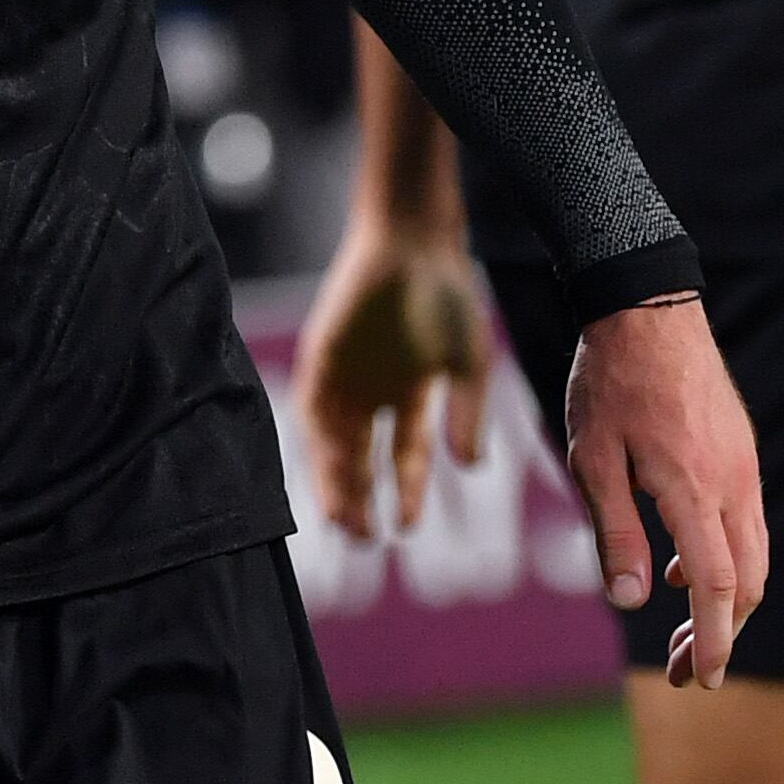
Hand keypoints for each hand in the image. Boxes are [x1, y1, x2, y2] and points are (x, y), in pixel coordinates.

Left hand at [294, 217, 494, 537]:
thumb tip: (470, 469)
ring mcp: (345, 377)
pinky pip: (313, 410)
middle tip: (363, 540)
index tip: (406, 530)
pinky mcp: (319, 358)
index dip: (404, 494)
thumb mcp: (467, 364)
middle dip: (362, 500)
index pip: (405, 458)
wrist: (412, 243)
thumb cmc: (447, 296)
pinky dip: (316, 444)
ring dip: (336, 482)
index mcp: (411, 396)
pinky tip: (327, 472)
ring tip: (344, 520)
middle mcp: (373, 394)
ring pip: (334, 444)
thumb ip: (466, 414)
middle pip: (362, 459)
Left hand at [559, 298, 769, 686]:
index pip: (719, 585)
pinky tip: (678, 571)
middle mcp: (732, 484)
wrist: (647, 309)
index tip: (705, 679)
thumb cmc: (610, 383)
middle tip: (689, 673)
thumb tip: (631, 602)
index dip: (715, 639)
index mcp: (693, 489)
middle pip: (747, 582)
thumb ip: (614, 531)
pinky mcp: (740, 455)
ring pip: (752, 555)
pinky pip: (743, 525)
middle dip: (721, 634)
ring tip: (684, 632)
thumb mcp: (593, 459)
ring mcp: (743, 468)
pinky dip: (722, 561)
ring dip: (724, 602)